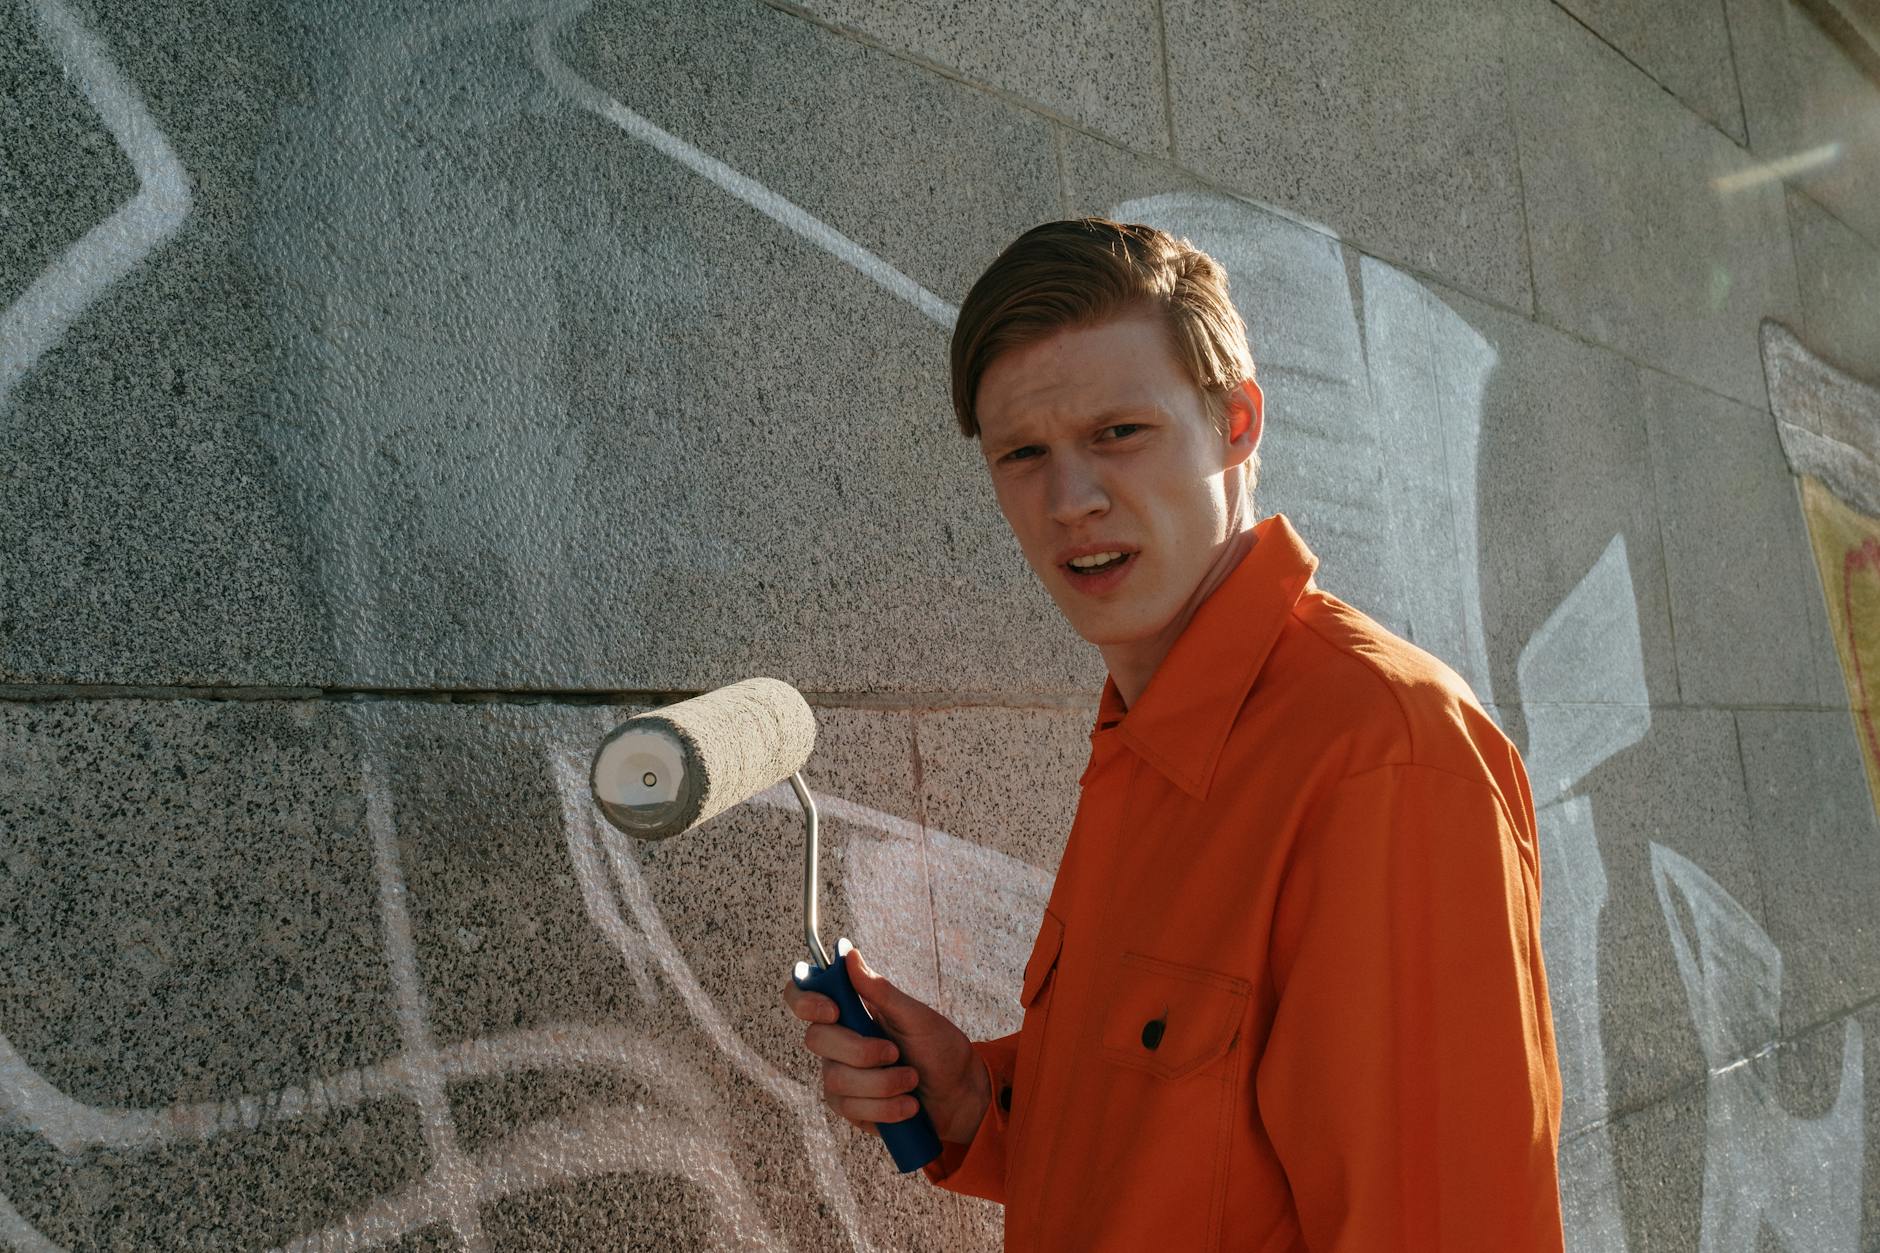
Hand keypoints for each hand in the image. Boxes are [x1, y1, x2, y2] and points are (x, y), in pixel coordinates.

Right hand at [782, 946, 990, 1143]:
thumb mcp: (916, 1016)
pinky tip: (908, 1106)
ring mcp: (841, 1075)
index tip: (834, 1010)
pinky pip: (851, 1108)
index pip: (803, 997)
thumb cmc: (939, 1050)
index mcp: (851, 1011)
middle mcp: (838, 1041)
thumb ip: (880, 990)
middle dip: (860, 1050)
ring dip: (883, 1083)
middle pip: (816, 1039)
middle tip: (895, 1053)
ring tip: (912, 1080)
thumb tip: (848, 954)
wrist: (960, 1095)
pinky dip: (886, 1108)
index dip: (805, 1000)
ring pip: (836, 1079)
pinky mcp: (850, 1107)